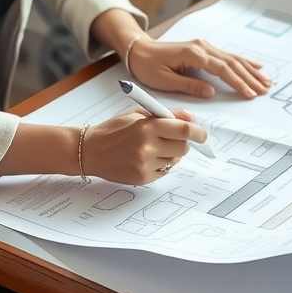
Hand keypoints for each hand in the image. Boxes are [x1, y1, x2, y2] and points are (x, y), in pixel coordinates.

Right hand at [82, 108, 205, 184]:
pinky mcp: (142, 178)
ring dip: (171, 154)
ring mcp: (145, 165)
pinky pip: (164, 171)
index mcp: (146, 127)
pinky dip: (161, 164)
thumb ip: (166, 115)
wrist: (89, 150)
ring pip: (174, 160)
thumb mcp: (137, 114)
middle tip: (174, 138)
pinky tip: (146, 157)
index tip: (202, 134)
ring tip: (154, 147)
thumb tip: (190, 119)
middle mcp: (147, 147)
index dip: (197, 132)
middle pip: (183, 147)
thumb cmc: (113, 129)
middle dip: (183, 142)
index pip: (183, 130)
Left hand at [127, 36, 272, 99]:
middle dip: (250, 77)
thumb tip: (210, 92)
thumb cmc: (147, 66)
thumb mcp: (164, 80)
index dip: (237, 82)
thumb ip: (188, 85)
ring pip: (232, 58)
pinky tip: (255, 66)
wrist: (138, 50)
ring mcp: (204, 46)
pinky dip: (242, 62)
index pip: (222, 69)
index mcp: (193, 54)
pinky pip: (227, 56)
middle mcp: (202, 47)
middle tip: (265, 90)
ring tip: (265, 81)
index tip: (249, 93)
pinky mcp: (203, 49)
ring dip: (250, 70)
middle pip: (232, 63)